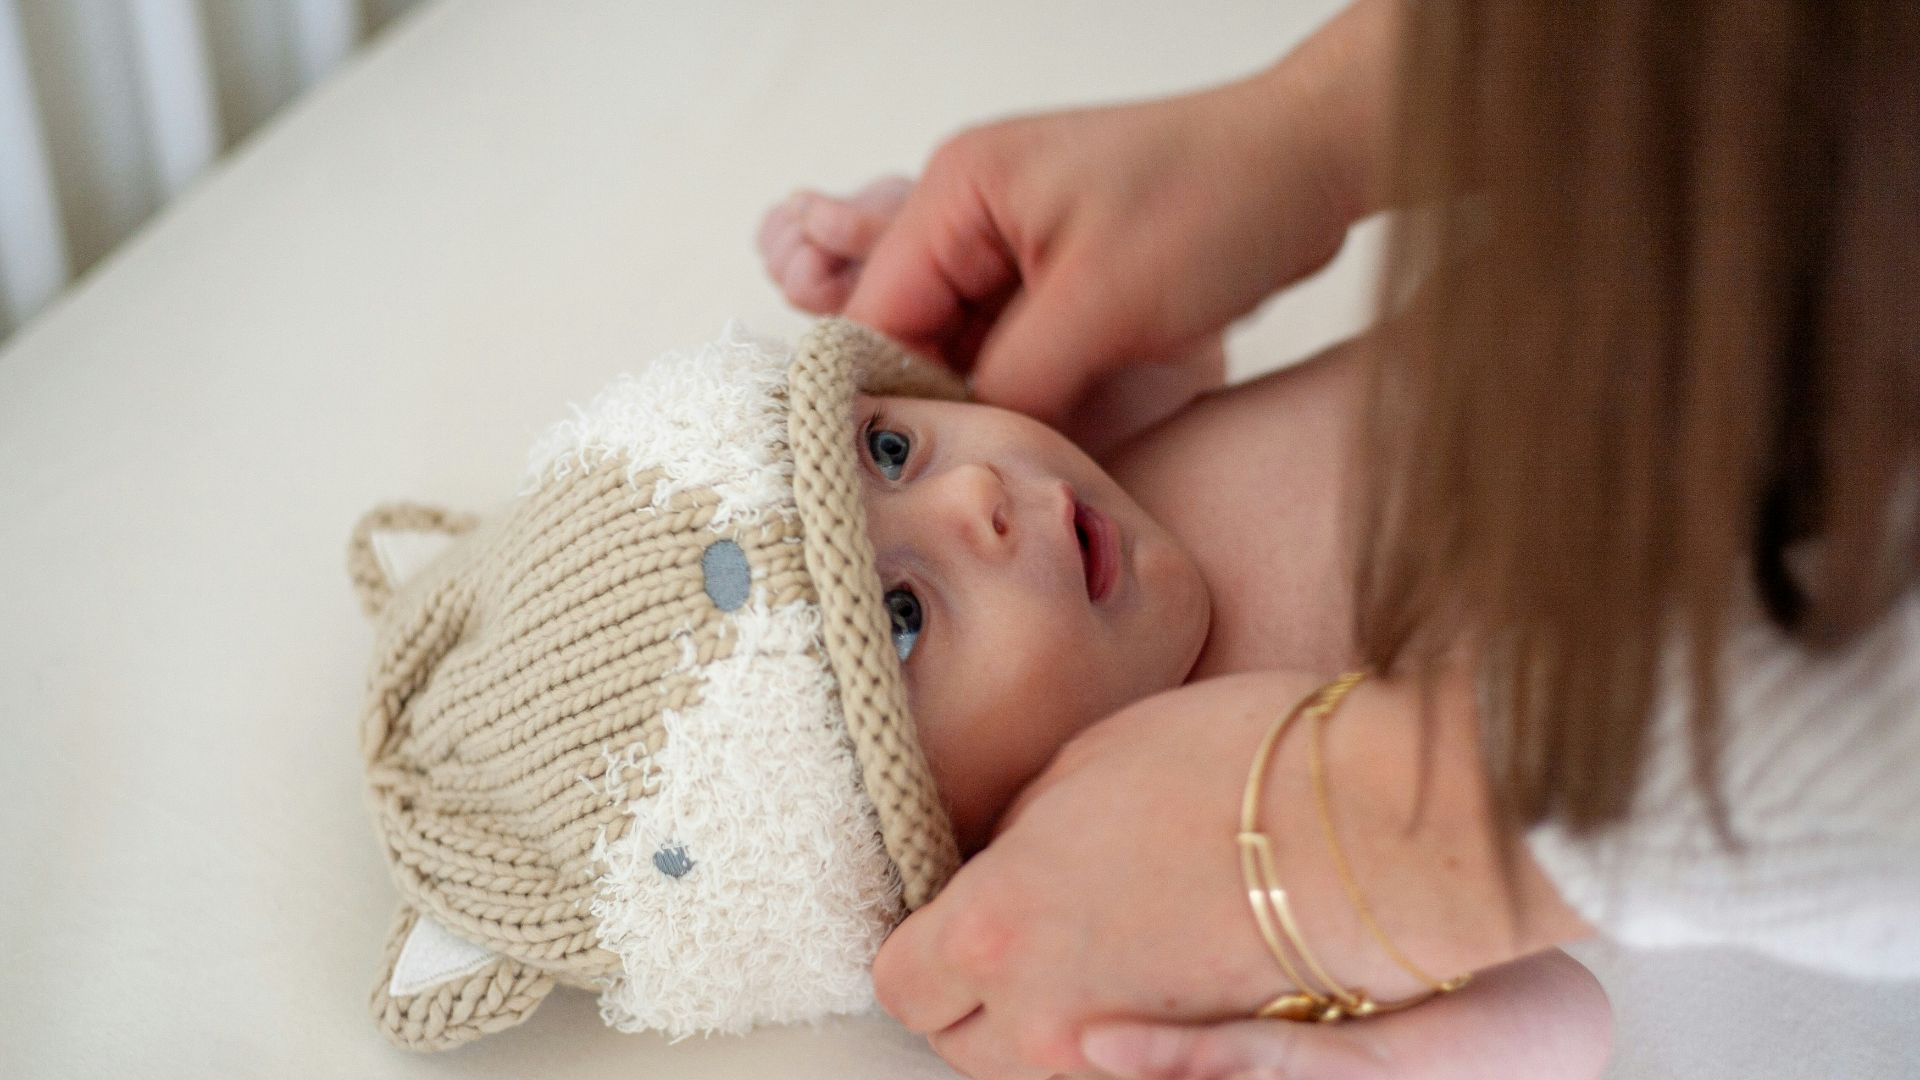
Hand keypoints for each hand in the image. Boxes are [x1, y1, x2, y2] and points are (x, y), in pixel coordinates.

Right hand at [757, 175, 1225, 455]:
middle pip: (917, 337)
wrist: (1315, 164)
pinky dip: (1033, 395)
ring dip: (994, 408)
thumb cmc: (1217, 203)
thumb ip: (1014, 380)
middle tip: (974, 484)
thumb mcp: (1103, 303)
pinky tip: (1053, 440)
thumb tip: (966, 449)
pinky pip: (1020, 353)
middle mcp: (975, 215)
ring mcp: (1020, 247)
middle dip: (945, 407)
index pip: (877, 313)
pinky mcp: (1065, 279)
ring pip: (970, 353)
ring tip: (1017, 469)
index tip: (914, 476)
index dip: (890, 398)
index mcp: (959, 192)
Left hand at [871, 671, 1590, 1078]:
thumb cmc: (1243, 765)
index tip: (950, 915)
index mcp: (997, 928)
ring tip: (1097, 937)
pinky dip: (1115, 1033)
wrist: (1391, 823)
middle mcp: (1046, 1023)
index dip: (924, 945)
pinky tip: (1146, 970)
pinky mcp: (1196, 1074)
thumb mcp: (1086, 765)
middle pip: (964, 1041)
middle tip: (1026, 920)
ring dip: (1047, 1014)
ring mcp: (1124, 1068)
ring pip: (1037, 1067)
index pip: (901, 980)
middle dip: (981, 988)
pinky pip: (1117, 1070)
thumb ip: (1016, 838)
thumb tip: (995, 868)